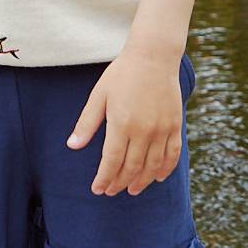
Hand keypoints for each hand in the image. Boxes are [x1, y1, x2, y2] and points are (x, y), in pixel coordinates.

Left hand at [67, 48, 181, 196]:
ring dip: (141, 182)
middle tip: (111, 191)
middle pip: (131, 167)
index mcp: (121, 123)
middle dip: (119, 183)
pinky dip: (164, 169)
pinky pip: (172, 155)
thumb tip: (72, 146)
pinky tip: (157, 177)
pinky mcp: (175, 125)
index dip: (104, 178)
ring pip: (152, 166)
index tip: (98, 189)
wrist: (153, 56)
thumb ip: (87, 123)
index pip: (112, 161)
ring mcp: (162, 129)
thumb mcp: (99, 95)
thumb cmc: (121, 74)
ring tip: (132, 190)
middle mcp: (143, 131)